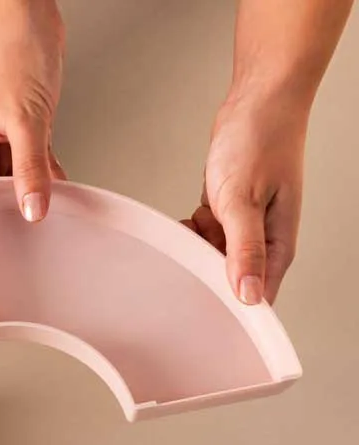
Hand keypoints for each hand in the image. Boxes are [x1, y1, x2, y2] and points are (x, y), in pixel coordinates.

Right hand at [0, 0, 65, 223]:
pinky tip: (58, 182)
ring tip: (51, 204)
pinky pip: (30, 166)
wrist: (27, 10)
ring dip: (33, 191)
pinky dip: (45, 175)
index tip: (3, 246)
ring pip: (12, 183)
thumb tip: (32, 208)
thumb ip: (30, 168)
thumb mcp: (25, 117)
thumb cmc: (9, 47)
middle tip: (34, 227)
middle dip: (12, 210)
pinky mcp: (16, 133)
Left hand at [183, 89, 307, 303]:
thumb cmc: (261, 141)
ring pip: (213, 261)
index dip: (233, 314)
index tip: (205, 321)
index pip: (259, 300)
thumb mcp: (243, 201)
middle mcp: (263, 242)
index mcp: (278, 247)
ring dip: (197, 251)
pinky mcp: (228, 216)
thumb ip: (244, 250)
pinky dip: (194, 232)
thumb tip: (249, 295)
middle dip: (206, 280)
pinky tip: (192, 218)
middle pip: (231, 284)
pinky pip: (205, 239)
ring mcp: (245, 229)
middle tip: (187, 268)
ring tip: (195, 227)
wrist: (257, 102)